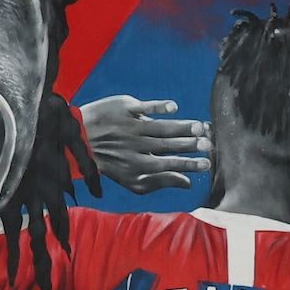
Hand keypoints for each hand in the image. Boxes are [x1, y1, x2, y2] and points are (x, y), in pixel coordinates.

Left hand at [78, 96, 207, 192]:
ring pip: (160, 127)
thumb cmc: (113, 163)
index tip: (206, 163)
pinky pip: (144, 107)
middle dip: (189, 145)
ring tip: (200, 127)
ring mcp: (130, 125)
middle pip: (167, 145)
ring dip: (181, 127)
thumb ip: (161, 182)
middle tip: (208, 143)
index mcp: (139, 164)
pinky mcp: (125, 108)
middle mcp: (135, 145)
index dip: (188, 164)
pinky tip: (174, 108)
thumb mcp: (134, 180)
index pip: (168, 164)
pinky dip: (158, 107)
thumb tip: (188, 183)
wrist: (80, 139)